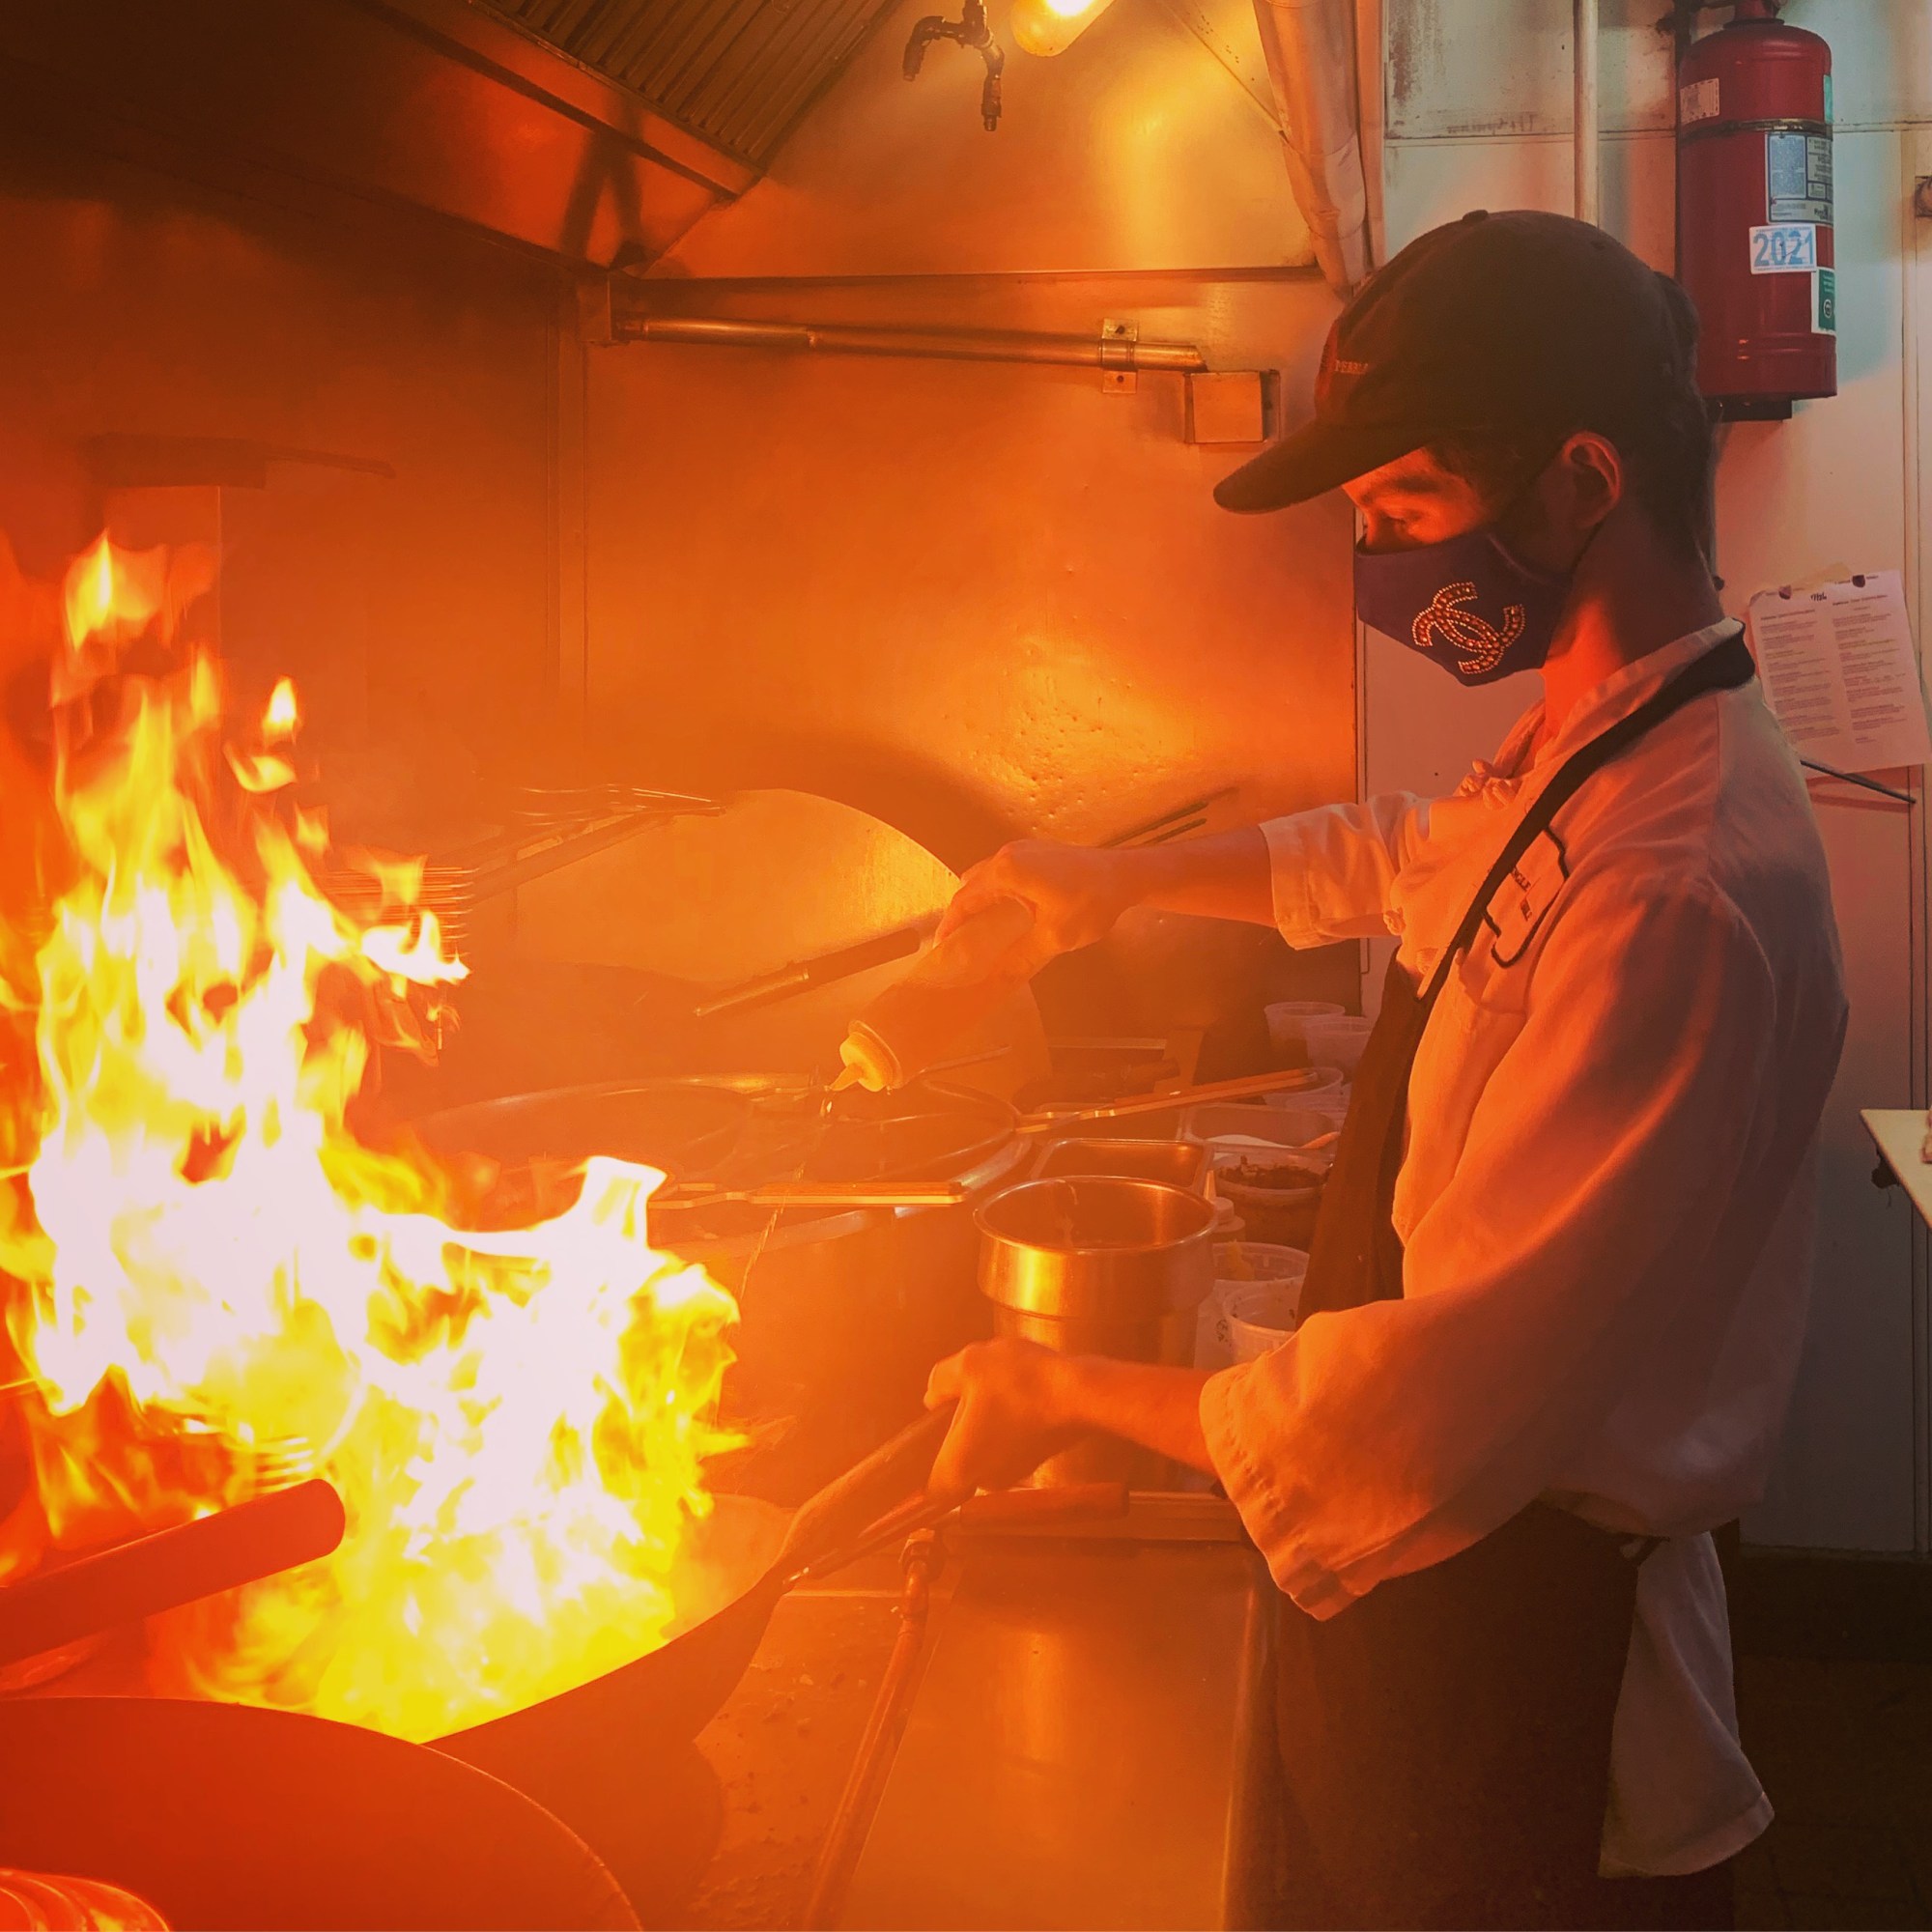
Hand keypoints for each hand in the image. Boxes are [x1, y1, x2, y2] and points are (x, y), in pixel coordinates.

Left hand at [924, 1338, 1085, 1502]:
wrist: (1081, 1393)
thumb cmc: (1019, 1382)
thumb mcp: (969, 1365)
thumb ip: (940, 1381)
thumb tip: (932, 1396)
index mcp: (960, 1466)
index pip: (930, 1489)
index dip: (924, 1470)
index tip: (928, 1439)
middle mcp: (987, 1479)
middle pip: (959, 1463)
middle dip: (959, 1432)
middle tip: (967, 1395)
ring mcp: (1015, 1471)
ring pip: (985, 1451)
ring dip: (986, 1425)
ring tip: (998, 1387)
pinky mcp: (1038, 1459)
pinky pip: (1009, 1444)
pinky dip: (1009, 1424)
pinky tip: (1019, 1393)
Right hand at [935, 840, 1141, 957]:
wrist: (1127, 874)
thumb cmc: (1091, 902)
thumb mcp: (1055, 936)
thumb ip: (1022, 958)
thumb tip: (998, 982)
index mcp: (1006, 871)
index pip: (965, 899)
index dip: (950, 924)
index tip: (941, 946)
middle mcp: (1009, 855)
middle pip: (971, 884)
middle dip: (962, 911)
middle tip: (959, 941)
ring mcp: (1024, 849)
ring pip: (988, 876)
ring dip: (980, 900)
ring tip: (980, 929)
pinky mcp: (1039, 852)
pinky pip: (1005, 871)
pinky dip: (997, 891)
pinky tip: (1007, 912)